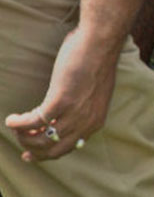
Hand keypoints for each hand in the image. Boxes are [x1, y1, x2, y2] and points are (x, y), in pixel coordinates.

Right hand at [5, 29, 117, 161]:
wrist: (100, 43)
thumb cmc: (95, 61)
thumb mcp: (93, 92)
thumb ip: (83, 106)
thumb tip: (66, 112)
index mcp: (95, 121)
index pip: (69, 147)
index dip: (48, 153)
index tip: (31, 152)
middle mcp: (87, 122)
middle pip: (55, 149)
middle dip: (34, 150)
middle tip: (20, 145)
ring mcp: (75, 113)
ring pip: (42, 139)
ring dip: (24, 136)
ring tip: (15, 125)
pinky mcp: (62, 100)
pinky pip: (35, 122)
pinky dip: (19, 124)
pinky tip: (11, 120)